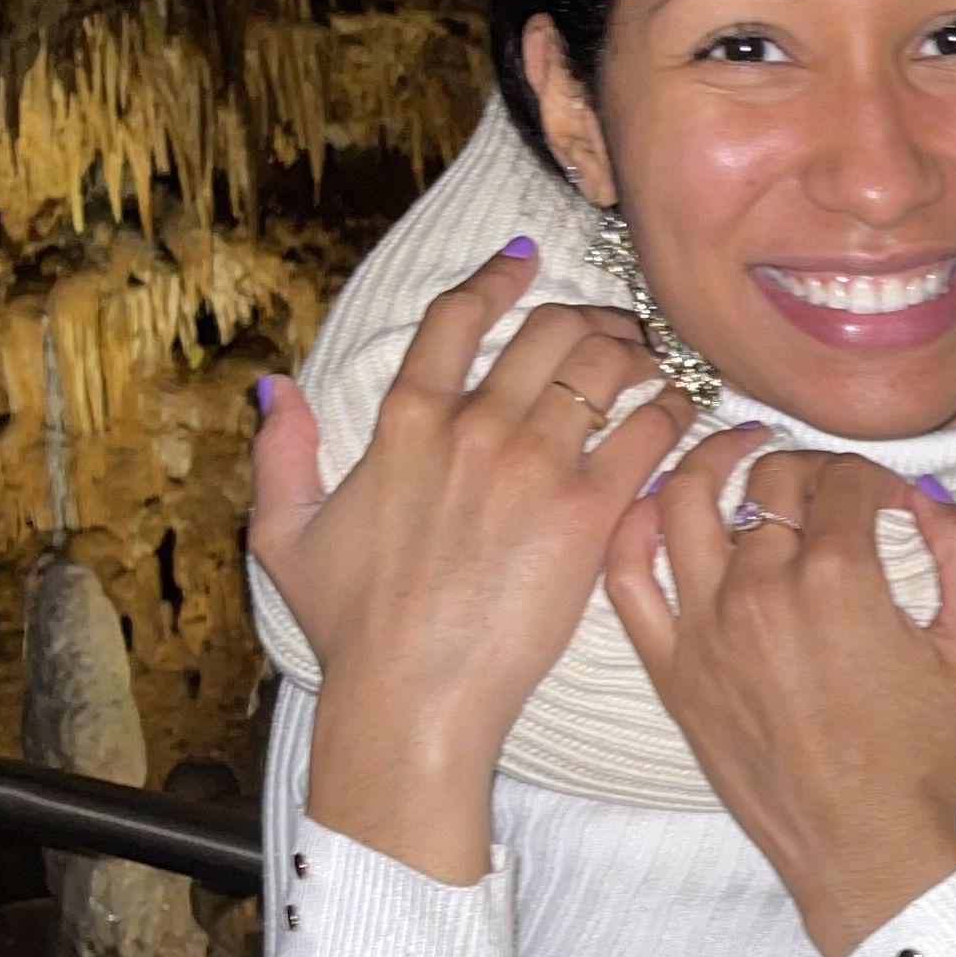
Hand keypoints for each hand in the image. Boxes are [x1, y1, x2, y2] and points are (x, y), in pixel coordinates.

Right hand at [252, 244, 693, 879]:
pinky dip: (673, 410)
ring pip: (606, 364)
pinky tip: (682, 415)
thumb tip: (273, 386)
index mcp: (405, 423)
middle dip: (593, 315)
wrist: (410, 696)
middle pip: (552, 328)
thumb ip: (282, 452)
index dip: (496, 278)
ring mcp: (534, 465)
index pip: (457, 316)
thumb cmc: (351, 628)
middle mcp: (474, 427)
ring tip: (658, 363)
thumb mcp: (286, 536)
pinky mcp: (587, 512)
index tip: (527, 260)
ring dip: (640, 352)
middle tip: (619, 330)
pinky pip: (649, 430)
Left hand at [606, 436, 955, 956]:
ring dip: (713, 460)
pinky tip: (665, 506)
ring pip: (686, 501)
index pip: (844, 478)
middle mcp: (760, 592)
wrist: (864, 847)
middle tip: (829, 487)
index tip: (890, 501)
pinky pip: (628, 575)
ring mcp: (704, 630)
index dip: (875, 476)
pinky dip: (638, 526)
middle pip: (769, 479)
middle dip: (806, 465)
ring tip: (739, 451)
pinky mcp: (670, 669)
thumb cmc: (925, 754)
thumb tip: (930, 491)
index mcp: (837, 579)